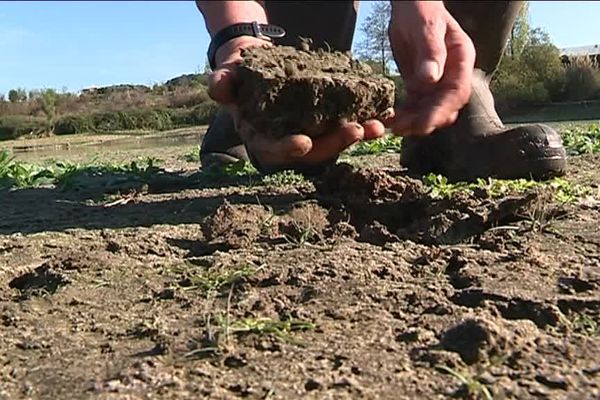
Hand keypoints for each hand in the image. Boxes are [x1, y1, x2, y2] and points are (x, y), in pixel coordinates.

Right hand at [208, 37, 387, 170]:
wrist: (255, 63)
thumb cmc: (239, 73)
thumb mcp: (227, 75)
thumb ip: (222, 83)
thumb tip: (218, 88)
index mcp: (261, 137)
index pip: (273, 150)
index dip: (288, 149)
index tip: (305, 143)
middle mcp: (286, 140)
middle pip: (313, 150)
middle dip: (335, 143)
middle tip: (356, 130)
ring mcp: (308, 131)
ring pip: (333, 141)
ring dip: (356, 136)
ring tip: (377, 126)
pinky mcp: (324, 119)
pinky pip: (344, 123)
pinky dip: (362, 121)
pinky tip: (381, 114)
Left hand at [387, 1, 475, 135]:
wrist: (410, 6)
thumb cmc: (420, 10)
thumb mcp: (425, 28)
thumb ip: (430, 53)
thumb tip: (431, 80)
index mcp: (461, 59)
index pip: (457, 93)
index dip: (441, 111)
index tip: (423, 125)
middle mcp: (453, 74)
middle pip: (445, 107)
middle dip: (425, 122)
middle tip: (402, 130)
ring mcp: (437, 82)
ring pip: (430, 110)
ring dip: (413, 122)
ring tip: (393, 127)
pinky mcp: (421, 86)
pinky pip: (416, 106)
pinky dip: (405, 115)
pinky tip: (390, 120)